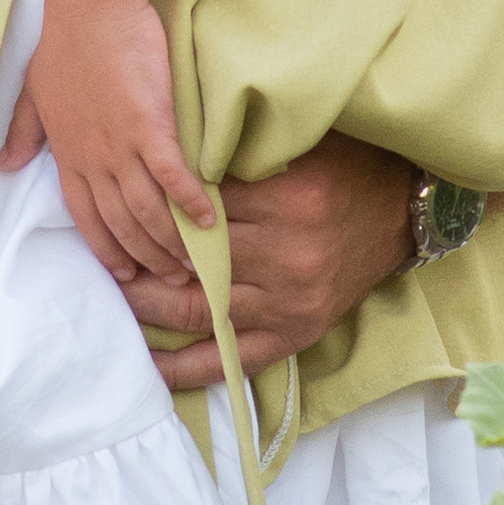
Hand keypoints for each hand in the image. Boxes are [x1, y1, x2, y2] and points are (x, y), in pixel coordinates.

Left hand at [0, 0, 215, 280]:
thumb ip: (23, 133)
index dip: (104, 247)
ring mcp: (121, 146)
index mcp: (67, 154)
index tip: (123, 272)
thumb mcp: (33, 92)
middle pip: (120, 223)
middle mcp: (93, 159)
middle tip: (171, 279)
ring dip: (169, 241)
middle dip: (144, 257)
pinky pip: (173, 177)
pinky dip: (191, 203)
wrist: (90, 7)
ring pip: (147, 211)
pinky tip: (208, 221)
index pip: (85, 215)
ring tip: (193, 263)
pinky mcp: (151, 127)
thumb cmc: (63, 43)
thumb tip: (2, 165)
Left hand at [110, 130, 418, 390]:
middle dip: (139, 254)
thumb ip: (242, 145)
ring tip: (109, 292)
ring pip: (197, 307)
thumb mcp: (301, 143)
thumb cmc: (347, 168)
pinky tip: (147, 364)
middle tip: (97, 247)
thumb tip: (174, 139)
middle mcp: (286, 255)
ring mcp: (288, 301)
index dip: (157, 200)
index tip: (125, 192)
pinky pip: (229, 358)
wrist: (406, 213)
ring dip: (146, 304)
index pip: (198, 203)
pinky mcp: (294, 333)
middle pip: (189, 258)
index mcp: (288, 200)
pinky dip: (184, 366)